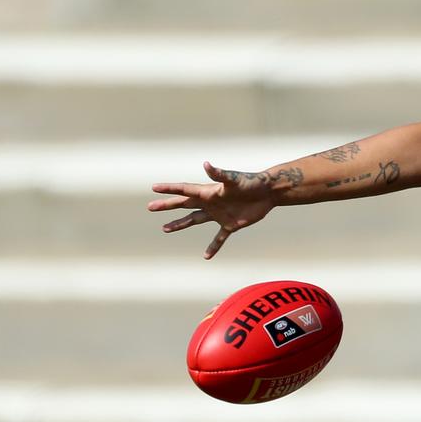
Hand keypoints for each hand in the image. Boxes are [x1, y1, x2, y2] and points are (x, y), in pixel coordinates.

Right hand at [148, 161, 277, 258]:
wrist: (268, 192)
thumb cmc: (251, 182)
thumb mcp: (234, 180)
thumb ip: (219, 174)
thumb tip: (206, 165)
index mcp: (208, 192)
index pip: (185, 190)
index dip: (169, 189)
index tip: (154, 188)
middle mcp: (211, 203)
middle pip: (184, 205)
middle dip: (168, 206)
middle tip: (151, 207)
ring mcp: (219, 214)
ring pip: (195, 220)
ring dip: (180, 224)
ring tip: (165, 229)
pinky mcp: (231, 224)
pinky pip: (219, 238)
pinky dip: (213, 246)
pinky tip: (206, 256)